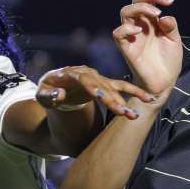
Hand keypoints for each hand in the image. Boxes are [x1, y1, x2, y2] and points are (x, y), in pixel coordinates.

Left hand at [37, 66, 154, 119]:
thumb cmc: (47, 91)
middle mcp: (87, 73)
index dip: (93, 87)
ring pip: (113, 88)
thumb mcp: (41, 94)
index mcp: (71, 73)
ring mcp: (97, 77)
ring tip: (134, 115)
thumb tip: (61, 95)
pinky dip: (134, 92)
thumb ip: (48, 96)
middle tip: (123, 113)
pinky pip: (121, 87)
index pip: (84, 80)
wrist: (55, 85)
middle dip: (113, 100)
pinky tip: (148, 98)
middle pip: (102, 85)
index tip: (102, 97)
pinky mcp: (104, 83)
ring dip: (125, 101)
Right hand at [113, 0, 182, 95]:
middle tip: (166, 2)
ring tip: (156, 14)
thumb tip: (165, 16)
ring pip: (125, 12)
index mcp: (151, 20)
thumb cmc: (168, 60)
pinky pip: (118, 34)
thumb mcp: (174, 41)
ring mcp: (132, 35)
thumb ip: (171, 27)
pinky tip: (140, 30)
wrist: (164, 82)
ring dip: (141, 7)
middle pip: (135, 0)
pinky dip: (126, 28)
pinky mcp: (127, 48)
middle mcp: (139, 24)